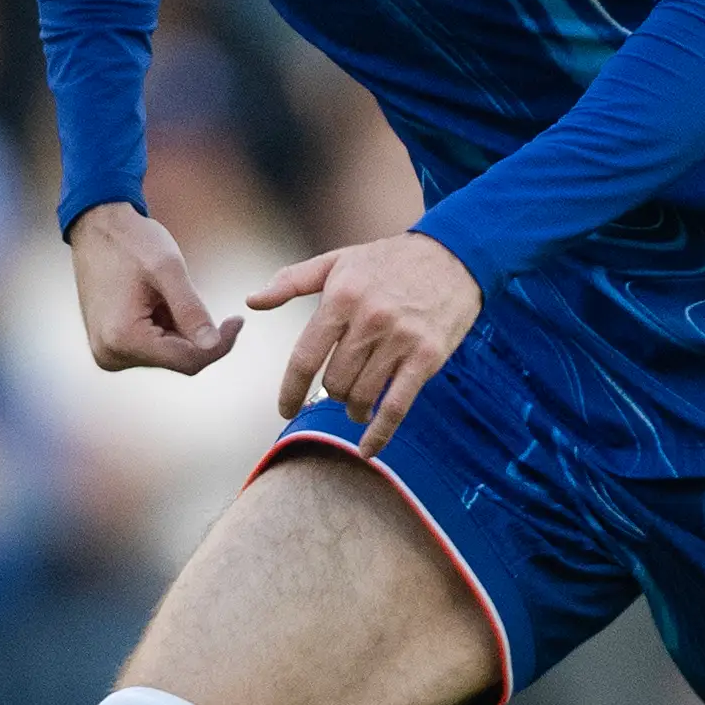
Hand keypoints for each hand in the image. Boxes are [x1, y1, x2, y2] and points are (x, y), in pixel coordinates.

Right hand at [67, 202, 240, 374]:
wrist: (96, 227)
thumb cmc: (131, 241)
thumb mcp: (168, 269)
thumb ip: (191, 309)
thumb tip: (212, 344)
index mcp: (123, 339)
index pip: (188, 360)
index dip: (220, 344)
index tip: (238, 319)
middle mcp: (111, 355)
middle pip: (178, 360)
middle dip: (195, 332)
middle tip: (197, 292)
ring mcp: (108, 353)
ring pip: (167, 354)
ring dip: (179, 327)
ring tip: (166, 291)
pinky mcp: (110, 346)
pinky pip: (152, 347)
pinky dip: (165, 326)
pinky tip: (156, 300)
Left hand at [248, 232, 481, 456]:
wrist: (453, 255)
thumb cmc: (388, 260)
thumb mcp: (338, 261)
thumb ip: (292, 281)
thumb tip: (252, 301)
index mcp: (341, 297)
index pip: (305, 357)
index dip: (290, 390)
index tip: (285, 409)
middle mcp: (369, 319)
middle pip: (335, 382)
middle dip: (332, 393)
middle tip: (340, 390)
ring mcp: (400, 340)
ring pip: (362, 396)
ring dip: (354, 410)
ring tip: (357, 407)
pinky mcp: (427, 357)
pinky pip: (397, 406)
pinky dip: (379, 434)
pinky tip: (367, 450)